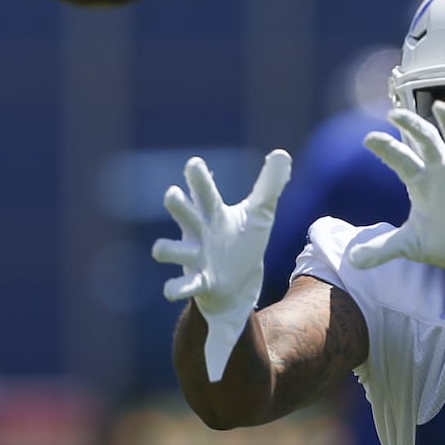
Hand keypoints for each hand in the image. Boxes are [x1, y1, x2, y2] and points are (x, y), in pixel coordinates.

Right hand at [151, 150, 291, 380]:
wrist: (238, 285)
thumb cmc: (242, 243)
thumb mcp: (260, 214)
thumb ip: (270, 185)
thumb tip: (282, 154)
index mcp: (213, 214)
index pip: (204, 192)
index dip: (198, 178)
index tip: (194, 164)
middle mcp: (199, 232)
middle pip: (182, 213)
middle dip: (176, 204)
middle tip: (173, 194)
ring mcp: (195, 258)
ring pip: (168, 250)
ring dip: (166, 249)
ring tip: (161, 249)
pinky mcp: (197, 284)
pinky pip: (179, 287)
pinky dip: (175, 289)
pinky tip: (171, 290)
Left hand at [350, 101, 444, 279]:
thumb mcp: (411, 245)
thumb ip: (382, 249)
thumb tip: (351, 260)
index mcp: (421, 183)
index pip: (402, 159)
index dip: (387, 148)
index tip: (369, 139)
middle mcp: (441, 172)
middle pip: (426, 141)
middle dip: (412, 126)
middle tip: (394, 114)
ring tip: (440, 106)